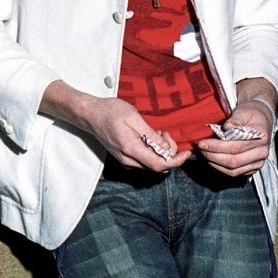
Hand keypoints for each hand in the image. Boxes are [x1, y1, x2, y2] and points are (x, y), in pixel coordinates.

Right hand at [77, 94, 192, 171]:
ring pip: (151, 164)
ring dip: (160, 152)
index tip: (187, 153)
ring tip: (156, 133)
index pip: (159, 165)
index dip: (177, 161)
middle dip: (168, 152)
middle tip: (164, 133)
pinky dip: (152, 152)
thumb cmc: (110, 112)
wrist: (90, 115)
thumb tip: (166, 149)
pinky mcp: (124, 158)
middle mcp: (128, 160)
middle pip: (157, 166)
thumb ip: (150, 135)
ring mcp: (125, 161)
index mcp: (131, 149)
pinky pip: (144, 161)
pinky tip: (149, 138)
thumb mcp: (133, 117)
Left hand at [196, 98, 273, 176]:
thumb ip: (234, 120)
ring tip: (203, 154)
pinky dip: (220, 168)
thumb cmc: (250, 114)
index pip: (236, 146)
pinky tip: (211, 160)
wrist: (261, 120)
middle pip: (234, 161)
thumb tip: (225, 129)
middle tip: (200, 149)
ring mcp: (258, 163)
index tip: (202, 143)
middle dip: (213, 156)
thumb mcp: (243, 112)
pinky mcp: (252, 169)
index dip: (217, 146)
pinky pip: (234, 173)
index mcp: (261, 138)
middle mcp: (262, 153)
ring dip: (215, 163)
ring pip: (233, 170)